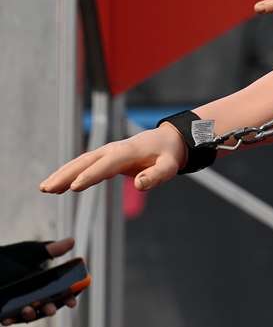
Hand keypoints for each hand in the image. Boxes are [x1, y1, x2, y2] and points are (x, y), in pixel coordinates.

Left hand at [0, 239, 77, 324]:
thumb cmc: (13, 256)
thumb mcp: (32, 251)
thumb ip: (51, 249)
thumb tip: (71, 241)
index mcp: (47, 281)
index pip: (62, 292)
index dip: (69, 297)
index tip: (72, 302)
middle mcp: (36, 294)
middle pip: (47, 305)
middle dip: (50, 308)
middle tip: (51, 309)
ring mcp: (21, 302)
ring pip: (29, 313)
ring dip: (30, 314)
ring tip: (27, 310)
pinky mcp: (6, 309)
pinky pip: (10, 317)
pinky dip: (10, 319)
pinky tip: (7, 318)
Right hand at [39, 123, 186, 194]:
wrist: (168, 140)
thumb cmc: (168, 155)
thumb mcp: (170, 166)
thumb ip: (157, 175)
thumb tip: (139, 185)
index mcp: (128, 152)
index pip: (107, 165)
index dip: (91, 175)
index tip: (74, 187)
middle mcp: (113, 150)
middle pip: (86, 162)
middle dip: (67, 175)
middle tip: (48, 189)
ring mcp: (107, 152)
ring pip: (81, 162)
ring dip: (63, 174)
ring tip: (45, 188)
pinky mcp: (104, 157)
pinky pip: (83, 165)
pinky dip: (69, 173)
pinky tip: (57, 185)